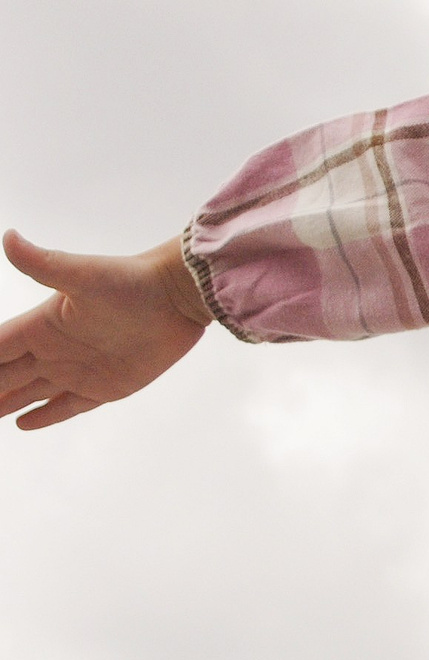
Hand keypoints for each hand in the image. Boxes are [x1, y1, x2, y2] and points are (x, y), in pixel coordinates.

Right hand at [0, 231, 210, 429]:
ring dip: (4, 403)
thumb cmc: (133, 282)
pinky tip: (22, 422)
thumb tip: (9, 237)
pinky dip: (45, 415)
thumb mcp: (83, 275)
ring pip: (29, 392)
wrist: (180, 297)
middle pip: (6, 375)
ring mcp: (78, 370)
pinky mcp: (105, 387)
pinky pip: (67, 407)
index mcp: (42, 325)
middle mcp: (55, 349)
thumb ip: (43, 264)